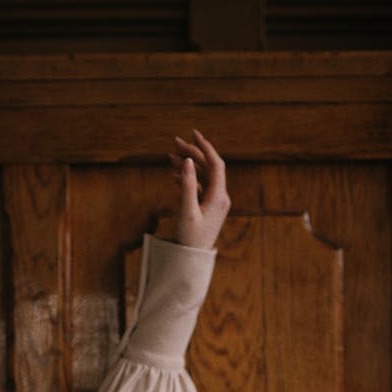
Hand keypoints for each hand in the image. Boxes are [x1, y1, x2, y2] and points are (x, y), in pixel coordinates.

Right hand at [169, 130, 230, 248]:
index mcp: (219, 196)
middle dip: (193, 153)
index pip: (215, 164)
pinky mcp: (208, 207)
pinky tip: (173, 175)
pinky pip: (199, 187)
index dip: (205, 147)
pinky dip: (188, 179)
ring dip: (188, 166)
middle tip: (175, 142)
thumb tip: (188, 161)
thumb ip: (188, 185)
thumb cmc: (191, 238)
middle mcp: (220, 197)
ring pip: (202, 177)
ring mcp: (215, 202)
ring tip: (170, 155)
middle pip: (208, 168)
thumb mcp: (187, 210)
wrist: (194, 258)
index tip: (194, 133)